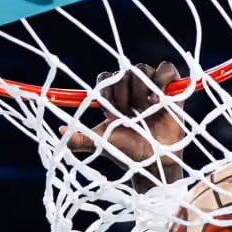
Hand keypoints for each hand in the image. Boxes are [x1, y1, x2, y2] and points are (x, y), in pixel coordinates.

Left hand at [67, 62, 185, 184]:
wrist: (154, 163)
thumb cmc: (128, 153)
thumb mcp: (102, 143)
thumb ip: (80, 139)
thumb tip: (59, 131)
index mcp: (114, 99)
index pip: (105, 78)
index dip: (106, 90)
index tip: (110, 112)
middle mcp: (132, 91)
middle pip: (123, 71)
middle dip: (123, 93)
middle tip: (129, 113)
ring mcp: (152, 89)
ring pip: (141, 68)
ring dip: (141, 88)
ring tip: (145, 109)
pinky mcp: (171, 90)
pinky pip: (166, 68)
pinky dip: (161, 80)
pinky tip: (158, 101)